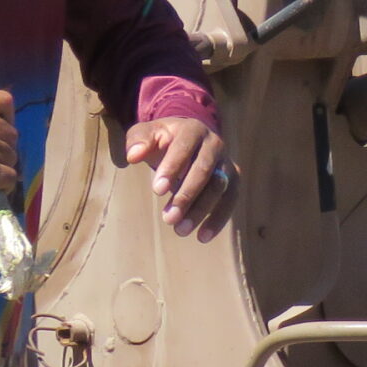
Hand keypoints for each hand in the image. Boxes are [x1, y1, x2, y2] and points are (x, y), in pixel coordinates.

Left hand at [124, 116, 233, 240]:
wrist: (187, 139)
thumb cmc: (162, 139)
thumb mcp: (147, 134)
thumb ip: (138, 141)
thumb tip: (133, 156)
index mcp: (193, 129)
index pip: (185, 147)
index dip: (173, 168)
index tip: (157, 191)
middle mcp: (215, 144)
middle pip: (205, 170)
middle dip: (187, 195)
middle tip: (168, 218)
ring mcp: (227, 163)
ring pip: (220, 188)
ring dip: (201, 210)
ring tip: (180, 230)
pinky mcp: (233, 180)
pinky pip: (230, 201)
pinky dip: (218, 220)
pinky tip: (202, 237)